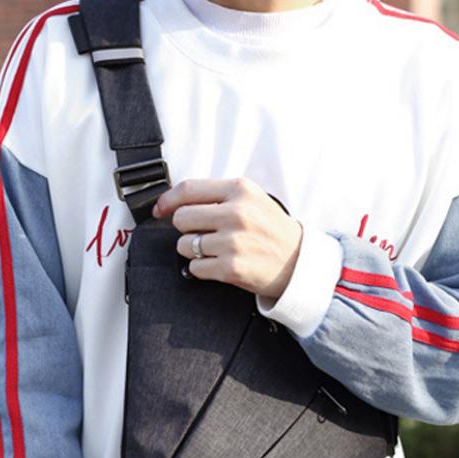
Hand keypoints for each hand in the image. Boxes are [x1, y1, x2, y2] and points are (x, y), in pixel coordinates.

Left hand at [152, 177, 302, 298]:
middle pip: (181, 218)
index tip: (160, 209)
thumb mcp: (252, 199)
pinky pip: (194, 267)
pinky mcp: (231, 268)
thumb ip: (218, 195)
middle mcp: (236, 213)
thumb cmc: (271, 230)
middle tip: (202, 233)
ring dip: (193, 250)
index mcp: (240, 190)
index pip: (188, 189)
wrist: (298, 262)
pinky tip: (218, 264)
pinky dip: (201, 268)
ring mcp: (233, 242)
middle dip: (186, 228)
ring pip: (184, 245)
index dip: (167, 200)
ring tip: (214, 250)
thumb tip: (173, 203)